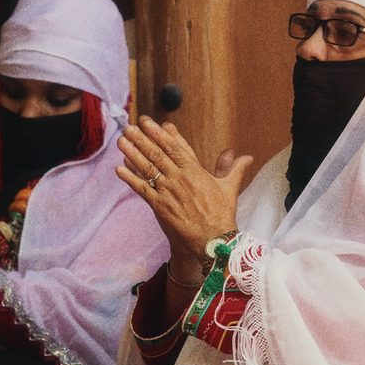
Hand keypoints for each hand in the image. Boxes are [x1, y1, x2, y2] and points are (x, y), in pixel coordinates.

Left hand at [117, 116, 252, 261]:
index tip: (150, 123)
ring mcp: (168, 192)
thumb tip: (246, 156)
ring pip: (148, 168)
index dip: (161, 134)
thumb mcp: (229, 188)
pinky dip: (130, 178)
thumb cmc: (222, 215)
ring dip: (133, 153)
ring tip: (122, 140)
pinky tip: (119, 168)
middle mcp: (180, 178)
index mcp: (196, 171)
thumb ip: (233, 169)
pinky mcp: (160, 206)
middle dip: (142, 138)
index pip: (175, 147)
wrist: (212, 240)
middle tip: (130, 126)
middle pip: (158, 154)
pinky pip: (142, 189)